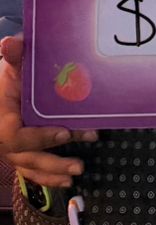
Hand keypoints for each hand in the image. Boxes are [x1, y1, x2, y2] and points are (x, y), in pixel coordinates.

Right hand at [0, 36, 96, 187]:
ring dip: (54, 173)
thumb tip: (9, 43)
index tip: (64, 132)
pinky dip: (48, 178)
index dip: (38, 137)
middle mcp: (4, 137)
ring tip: (78, 171)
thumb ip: (13, 55)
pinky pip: (30, 171)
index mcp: (3, 116)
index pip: (14, 135)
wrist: (3, 88)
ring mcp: (11, 148)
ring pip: (29, 167)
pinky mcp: (20, 154)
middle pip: (25, 156)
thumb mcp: (11, 63)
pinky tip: (67, 181)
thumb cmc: (10, 74)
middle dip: (53, 161)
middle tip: (79, 163)